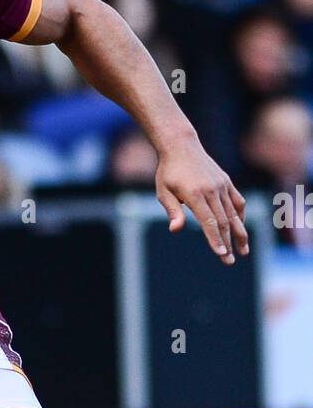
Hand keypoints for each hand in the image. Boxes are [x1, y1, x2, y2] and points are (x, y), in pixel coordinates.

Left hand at [155, 139, 247, 264]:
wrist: (181, 146)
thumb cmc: (168, 172)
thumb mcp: (163, 192)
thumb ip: (172, 211)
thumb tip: (175, 229)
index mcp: (195, 194)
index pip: (209, 222)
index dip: (216, 239)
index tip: (222, 254)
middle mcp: (212, 190)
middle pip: (223, 221)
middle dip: (228, 243)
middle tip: (230, 261)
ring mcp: (221, 185)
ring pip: (234, 214)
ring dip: (239, 233)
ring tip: (244, 251)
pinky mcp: (226, 182)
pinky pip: (237, 201)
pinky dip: (240, 216)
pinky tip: (240, 228)